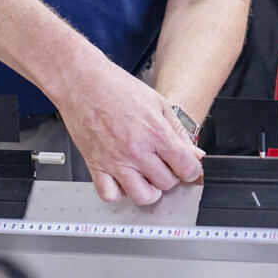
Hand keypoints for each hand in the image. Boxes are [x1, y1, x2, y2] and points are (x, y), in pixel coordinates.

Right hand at [56, 55, 203, 205]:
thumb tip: (195, 152)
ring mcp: (115, 161)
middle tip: (165, 163)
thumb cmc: (116, 86)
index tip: (188, 167)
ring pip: (142, 197)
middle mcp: (136, 150)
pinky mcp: (95, 166)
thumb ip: (178, 130)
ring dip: (150, 190)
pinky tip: (123, 178)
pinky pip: (111, 196)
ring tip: (148, 176)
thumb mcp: (157, 101)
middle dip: (171, 176)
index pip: (185, 167)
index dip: (192, 169)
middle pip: (166, 183)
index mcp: (154, 132)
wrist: (82, 81)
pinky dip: (119, 192)